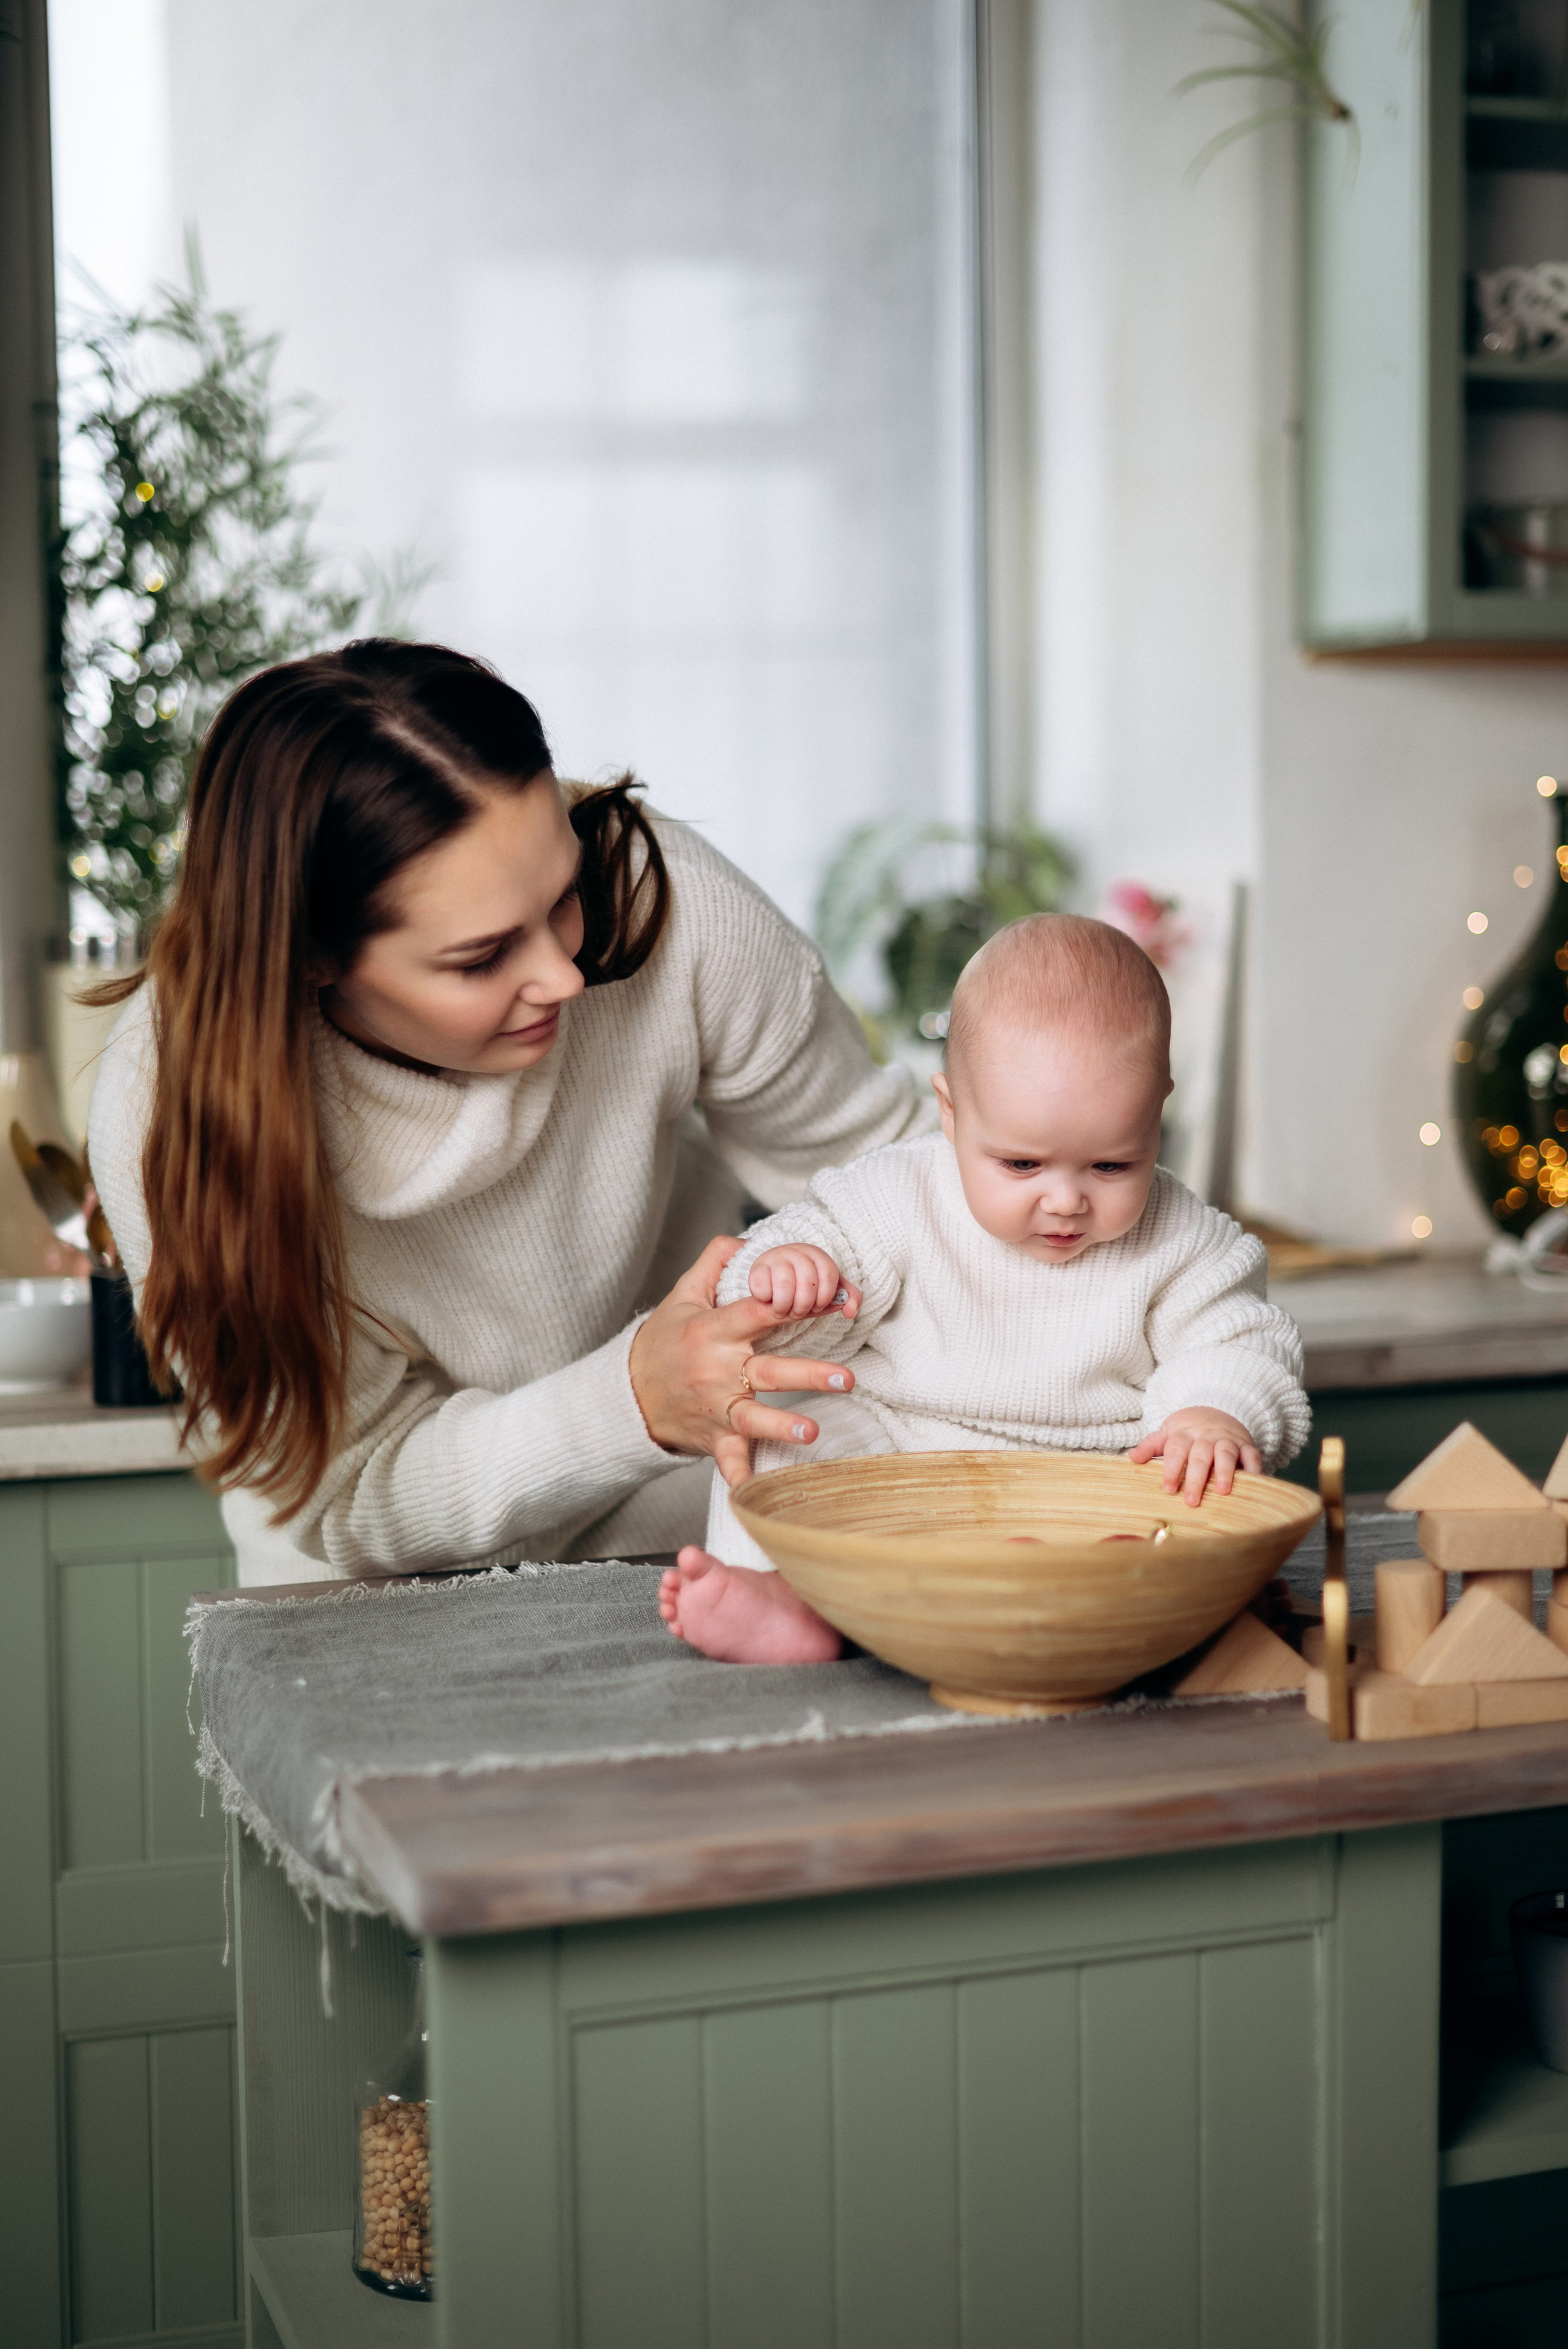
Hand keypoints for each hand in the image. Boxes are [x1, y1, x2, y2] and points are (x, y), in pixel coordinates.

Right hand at [628, 1235, 858, 1488]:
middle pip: (767, 1371)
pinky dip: (741, 1477)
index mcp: (713, 1331)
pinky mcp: (713, 1438)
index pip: (761, 1312)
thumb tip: (749, 1238)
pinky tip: (758, 1494)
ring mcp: (715, 1408)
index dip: (798, 1302)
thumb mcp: (683, 1294)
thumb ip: (716, 1262)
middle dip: (806, 1375)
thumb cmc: (665, 1340)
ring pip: (753, 1418)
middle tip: (845, 1378)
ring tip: (811, 1431)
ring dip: (782, 1426)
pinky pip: (729, 1462)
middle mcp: (717, 1370)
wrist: (629, 1392)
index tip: (838, 1299)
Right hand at [749, 1244, 859, 1321]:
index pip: (829, 1275)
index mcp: (817, 1254)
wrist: (773, 1277)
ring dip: (784, 1306)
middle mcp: (797, 1251)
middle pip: (807, 1283)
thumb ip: (848, 1298)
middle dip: (804, 1306)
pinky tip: (768, 1300)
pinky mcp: (756, 1267)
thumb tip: (850, 1312)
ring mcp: (775, 1257)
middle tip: (797, 1312)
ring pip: (785, 1285)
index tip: (817, 1307)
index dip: (824, 1298)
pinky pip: (763, 1289)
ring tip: (782, 1310)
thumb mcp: (828, 1290)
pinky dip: (766, 1301)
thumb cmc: (804, 1285)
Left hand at [1127, 1407, 1261, 1504]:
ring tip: (1222, 1491)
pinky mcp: (1246, 1445)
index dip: (1171, 1469)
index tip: (1167, 1488)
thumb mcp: (1166, 1432)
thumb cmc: (1188, 1430)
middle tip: (1190, 1501)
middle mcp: (1206, 1437)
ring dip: (1224, 1472)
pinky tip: (1253, 1482)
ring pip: (1226, 1454)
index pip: (1175, 1450)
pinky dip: (1254, 1468)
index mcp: (1184, 1434)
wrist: (1217, 1408)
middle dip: (1195, 1478)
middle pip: (1199, 1456)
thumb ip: (1150, 1445)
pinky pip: (1252, 1455)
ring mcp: (1227, 1440)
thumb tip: (1131, 1458)